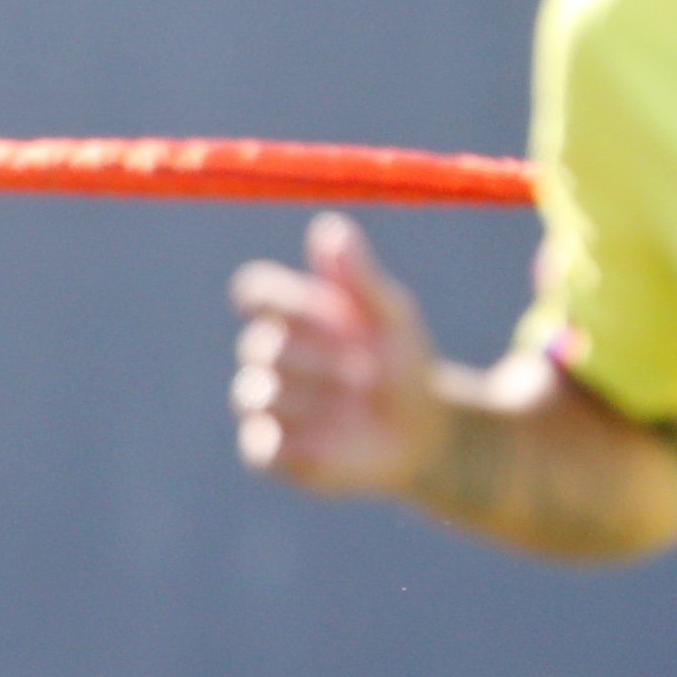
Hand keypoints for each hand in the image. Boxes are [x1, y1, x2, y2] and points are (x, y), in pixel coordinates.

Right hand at [231, 213, 447, 496]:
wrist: (420, 433)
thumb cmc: (404, 365)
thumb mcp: (392, 317)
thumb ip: (358, 276)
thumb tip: (327, 226)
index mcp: (292, 314)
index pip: (255, 292)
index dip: (278, 300)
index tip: (324, 311)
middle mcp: (268, 355)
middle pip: (259, 345)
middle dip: (319, 359)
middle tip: (365, 371)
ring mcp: (263, 402)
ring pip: (260, 394)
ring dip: (315, 401)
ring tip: (357, 406)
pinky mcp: (266, 451)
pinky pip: (263, 445)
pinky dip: (301, 443)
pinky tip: (336, 441)